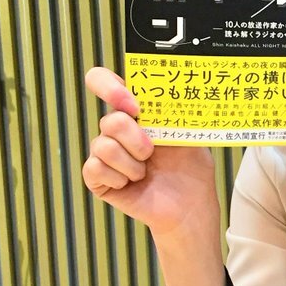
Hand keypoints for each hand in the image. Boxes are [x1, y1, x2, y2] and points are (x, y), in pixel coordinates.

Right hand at [81, 67, 216, 237]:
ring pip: (103, 145)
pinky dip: (119, 178)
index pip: (103, 82)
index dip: (110, 87)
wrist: (189, 204)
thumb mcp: (188, 131)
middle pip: (110, 120)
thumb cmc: (190, 166)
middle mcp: (116, 129)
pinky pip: (94, 168)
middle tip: (152, 152)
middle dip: (136, 139)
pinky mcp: (97, 177)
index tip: (134, 105)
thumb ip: (173, 108)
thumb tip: (168, 86)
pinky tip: (131, 183)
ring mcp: (104, 153)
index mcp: (135, 111)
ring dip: (132, 164)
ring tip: (146, 173)